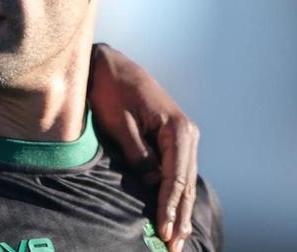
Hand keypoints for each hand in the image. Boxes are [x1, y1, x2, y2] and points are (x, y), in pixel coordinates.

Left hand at [89, 43, 198, 251]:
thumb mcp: (119, 123)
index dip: (169, 207)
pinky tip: (174, 213)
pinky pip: (177, 171)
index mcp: (177, 129)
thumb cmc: (110, 90)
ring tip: (178, 238)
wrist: (109, 64)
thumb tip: (153, 182)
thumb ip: (139, 154)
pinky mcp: (172, 138)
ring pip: (184, 180)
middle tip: (174, 246)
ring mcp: (182, 136)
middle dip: (179, 216)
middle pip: (185, 183)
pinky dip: (176, 194)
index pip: (175, 178)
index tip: (164, 231)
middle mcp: (187, 133)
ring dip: (180, 209)